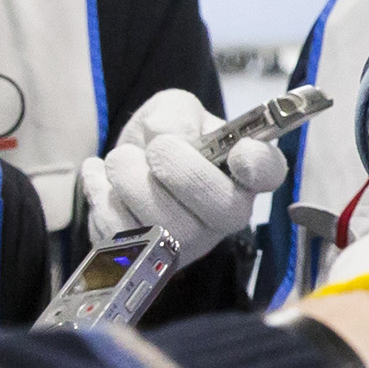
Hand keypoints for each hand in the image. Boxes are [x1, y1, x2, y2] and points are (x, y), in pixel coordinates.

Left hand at [80, 87, 286, 267]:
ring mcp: (187, 243)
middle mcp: (224, 214)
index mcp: (242, 172)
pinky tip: (101, 178)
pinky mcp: (145, 257)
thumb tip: (165, 137)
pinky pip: (120, 231)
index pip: (267, 172)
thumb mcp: (174, 110)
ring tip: (121, 160)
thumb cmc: (162, 139)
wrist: (125, 167)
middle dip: (177, 169)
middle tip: (155, 149)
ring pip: (163, 222)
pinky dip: (100, 193)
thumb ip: (176, 114)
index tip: (240, 153)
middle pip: (220, 207)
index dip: (258, 166)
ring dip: (128, 176)